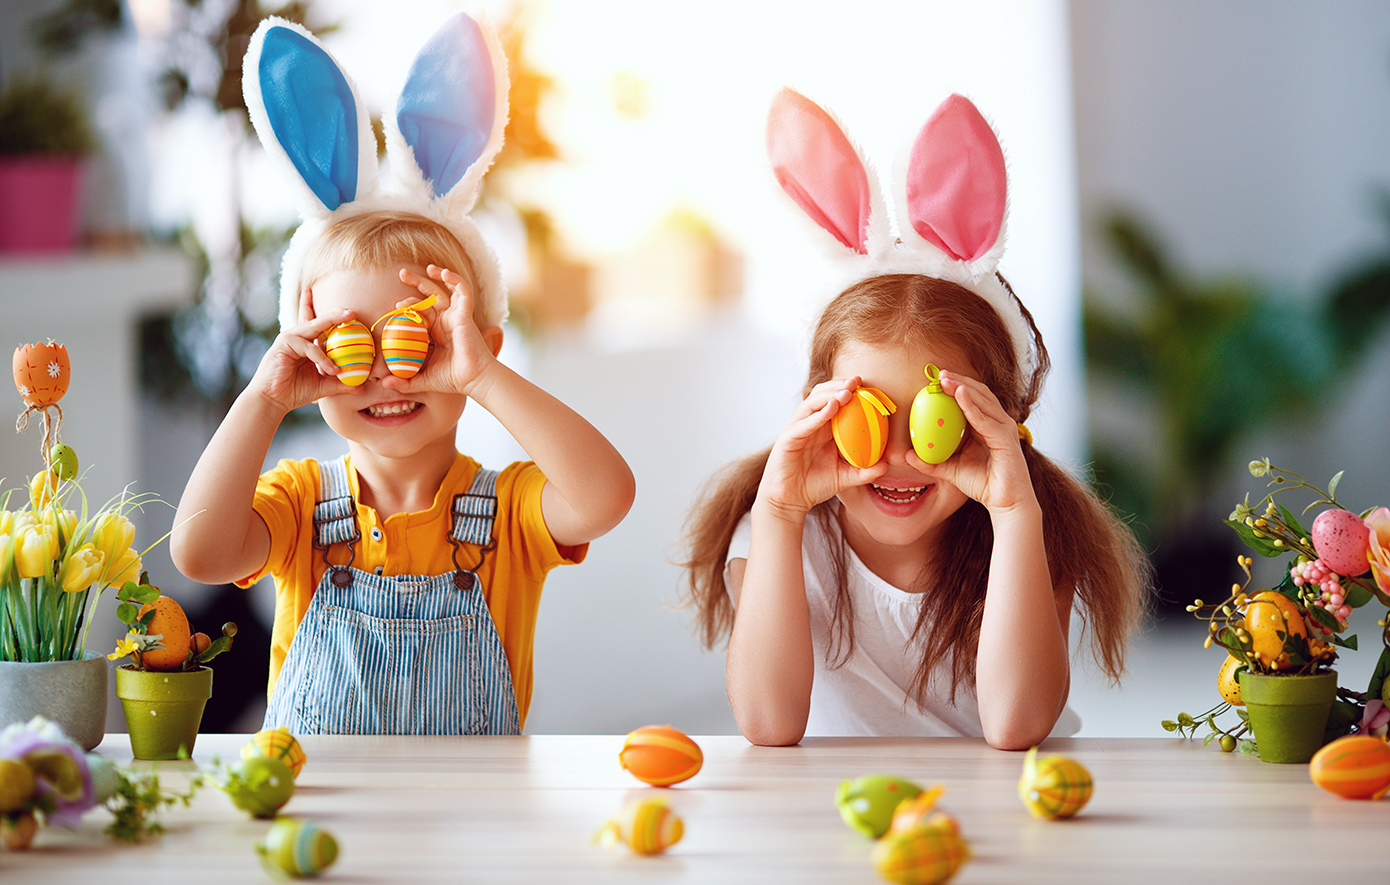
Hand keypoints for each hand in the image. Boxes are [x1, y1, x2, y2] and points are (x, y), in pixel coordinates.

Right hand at [247, 290, 361, 412]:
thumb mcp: (323, 386)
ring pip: (314, 326)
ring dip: (333, 322)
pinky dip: (322, 357)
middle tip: (354, 311)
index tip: (353, 313)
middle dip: (337, 313)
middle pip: (319, 320)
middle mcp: (299, 337)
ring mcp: (290, 338)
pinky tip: (332, 369)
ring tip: (352, 320)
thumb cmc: (295, 391)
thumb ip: (341, 384)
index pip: (321, 324)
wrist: (273, 401)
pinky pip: (309, 348)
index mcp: (307, 343)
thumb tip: (362, 388)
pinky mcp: (284, 344)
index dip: (334, 315)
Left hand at [387, 265, 501, 397]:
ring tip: (426, 267)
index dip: (408, 306)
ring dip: (435, 276)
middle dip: (416, 282)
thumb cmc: (452, 380)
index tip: (395, 308)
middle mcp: (445, 321)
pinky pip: (462, 291)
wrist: (473, 380)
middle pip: (429, 295)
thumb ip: (403, 381)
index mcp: (435, 332)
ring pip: (444, 290)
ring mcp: (455, 316)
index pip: (419, 311)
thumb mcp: (422, 380)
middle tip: (401, 273)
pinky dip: (455, 280)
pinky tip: (443, 273)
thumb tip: (382, 383)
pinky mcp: (465, 314)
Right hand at [757, 377, 887, 521]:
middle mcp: (809, 424)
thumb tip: (886, 465)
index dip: (848, 389)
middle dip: (839, 386)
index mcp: (822, 427)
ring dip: (829, 395)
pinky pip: (803, 424)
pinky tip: (831, 407)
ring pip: (812, 404)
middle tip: (857, 382)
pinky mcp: (787, 440)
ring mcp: (797, 430)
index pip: (834, 400)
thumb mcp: (845, 476)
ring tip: (847, 392)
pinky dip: (817, 415)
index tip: (865, 384)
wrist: (791, 501)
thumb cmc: (814, 484)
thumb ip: (864, 471)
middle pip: (822, 395)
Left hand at [913, 370, 1036, 514]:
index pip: (971, 399)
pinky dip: (972, 407)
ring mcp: (1004, 429)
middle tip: (938, 372)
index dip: (955, 386)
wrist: (1006, 503)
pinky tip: (959, 396)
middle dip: (958, 380)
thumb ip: (930, 462)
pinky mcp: (1006, 439)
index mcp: (985, 426)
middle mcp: (997, 423)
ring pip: (983, 401)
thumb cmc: (983, 484)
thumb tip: (905, 455)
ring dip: (963, 387)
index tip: (934, 378)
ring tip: (945, 379)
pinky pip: (986, 420)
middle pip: (978, 393)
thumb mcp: (950, 471)